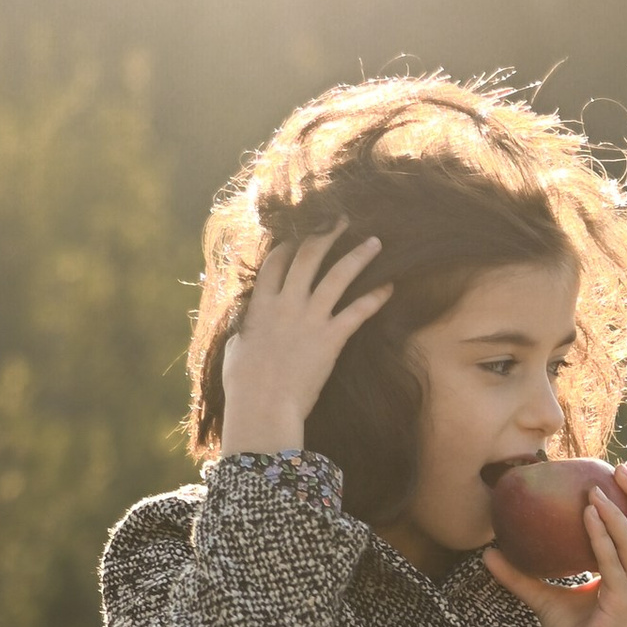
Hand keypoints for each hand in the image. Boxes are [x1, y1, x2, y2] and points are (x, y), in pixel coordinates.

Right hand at [217, 230, 389, 454]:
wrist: (262, 407)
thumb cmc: (243, 384)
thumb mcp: (236, 347)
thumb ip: (247, 327)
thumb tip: (247, 323)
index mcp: (261, 304)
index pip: (277, 261)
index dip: (291, 243)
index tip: (303, 232)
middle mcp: (286, 303)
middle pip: (309, 255)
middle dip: (327, 233)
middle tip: (343, 220)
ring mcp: (310, 318)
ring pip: (339, 275)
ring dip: (359, 255)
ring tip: (376, 241)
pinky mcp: (331, 339)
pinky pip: (358, 311)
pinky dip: (376, 297)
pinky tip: (390, 286)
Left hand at [487, 464, 626, 626]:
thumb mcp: (542, 597)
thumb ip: (520, 574)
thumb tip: (487, 551)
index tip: (618, 469)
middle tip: (621, 466)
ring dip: (618, 509)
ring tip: (598, 486)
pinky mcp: (625, 601)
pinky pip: (615, 562)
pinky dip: (604, 536)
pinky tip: (590, 514)